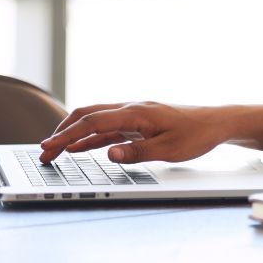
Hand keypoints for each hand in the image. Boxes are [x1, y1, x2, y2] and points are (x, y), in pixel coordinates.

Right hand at [38, 102, 227, 164]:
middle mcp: (133, 109)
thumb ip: (137, 152)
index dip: (67, 135)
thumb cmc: (197, 134)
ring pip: (96, 121)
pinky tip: (79, 148)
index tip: (48, 147)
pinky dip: (90, 137)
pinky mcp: (140, 122)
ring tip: (54, 151)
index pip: (93, 122)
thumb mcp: (169, 149)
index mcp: (137, 112)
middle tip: (44, 152)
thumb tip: (108, 153)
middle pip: (88, 116)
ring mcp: (135, 115)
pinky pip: (109, 128)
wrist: (217, 123)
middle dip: (63, 132)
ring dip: (74, 135)